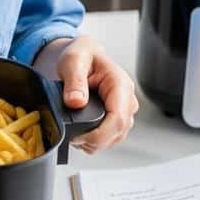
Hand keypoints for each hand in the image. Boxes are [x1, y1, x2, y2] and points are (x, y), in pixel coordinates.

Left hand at [47, 35, 138, 153]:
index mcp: (120, 84)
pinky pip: (112, 137)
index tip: (79, 137)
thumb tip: (75, 102)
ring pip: (116, 138)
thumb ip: (74, 80)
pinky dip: (97, 142)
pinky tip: (84, 136)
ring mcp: (124, 110)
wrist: (83, 56)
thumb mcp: (73, 60)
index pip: (118, 118)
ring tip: (76, 136)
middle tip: (73, 138)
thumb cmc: (82, 56)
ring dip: (95, 143)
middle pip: (118, 132)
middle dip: (94, 141)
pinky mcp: (118, 118)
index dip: (99, 135)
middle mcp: (127, 99)